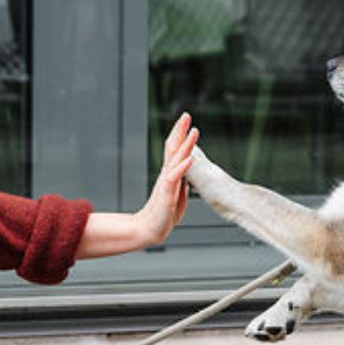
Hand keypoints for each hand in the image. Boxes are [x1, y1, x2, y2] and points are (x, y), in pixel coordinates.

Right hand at [135, 112, 198, 246]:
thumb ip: (183, 180)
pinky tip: (190, 159)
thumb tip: (189, 169)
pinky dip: (183, 167)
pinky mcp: (167, 193)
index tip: (186, 121)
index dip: (181, 135)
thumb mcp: (178, 193)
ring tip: (193, 130)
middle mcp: (167, 174)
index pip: (175, 150)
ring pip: (176, 159)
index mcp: (170, 174)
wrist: (151, 229)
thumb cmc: (164, 213)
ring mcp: (166, 183)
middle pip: (173, 148)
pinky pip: (175, 177)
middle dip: (180, 131)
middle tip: (185, 115)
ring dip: (185, 144)